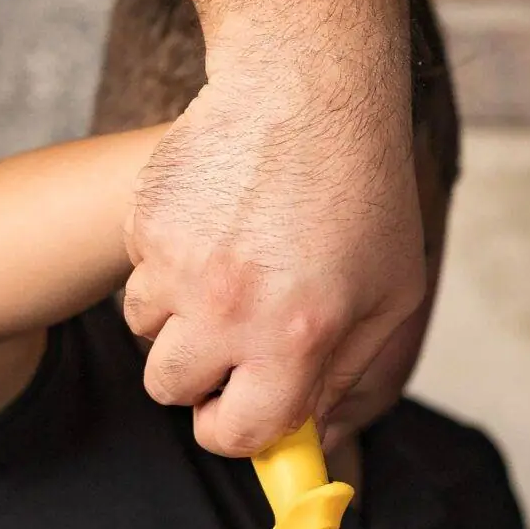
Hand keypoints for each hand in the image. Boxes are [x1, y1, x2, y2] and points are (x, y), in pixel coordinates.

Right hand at [123, 33, 425, 456]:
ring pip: (146, 332)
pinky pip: (139, 272)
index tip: (242, 410)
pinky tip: (214, 224)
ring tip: (229, 268)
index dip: (236, 429)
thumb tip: (317, 439)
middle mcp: (228, 310)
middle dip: (199, 376)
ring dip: (178, 317)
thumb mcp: (391, 297)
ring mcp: (178, 264)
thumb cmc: (363, 193)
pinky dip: (167, 262)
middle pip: (171, 390)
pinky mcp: (145, 221)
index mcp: (295, 339)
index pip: (234, 434)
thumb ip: (350, 377)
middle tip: (234, 338)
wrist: (307, 89)